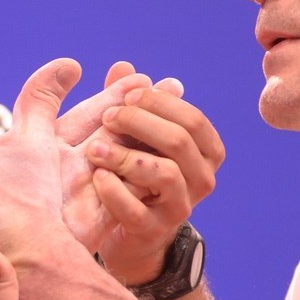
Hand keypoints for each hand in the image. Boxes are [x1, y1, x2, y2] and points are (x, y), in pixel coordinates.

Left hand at [83, 62, 224, 284]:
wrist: (123, 229)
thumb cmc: (131, 172)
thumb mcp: (132, 136)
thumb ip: (129, 103)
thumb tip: (124, 67)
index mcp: (205, 151)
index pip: (192, 118)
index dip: (158, 103)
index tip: (126, 96)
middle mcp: (202, 179)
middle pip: (180, 140)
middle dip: (140, 122)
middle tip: (107, 117)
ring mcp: (180, 207)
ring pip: (165, 173)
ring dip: (126, 155)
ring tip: (94, 148)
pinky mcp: (152, 231)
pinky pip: (137, 209)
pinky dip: (114, 190)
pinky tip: (96, 176)